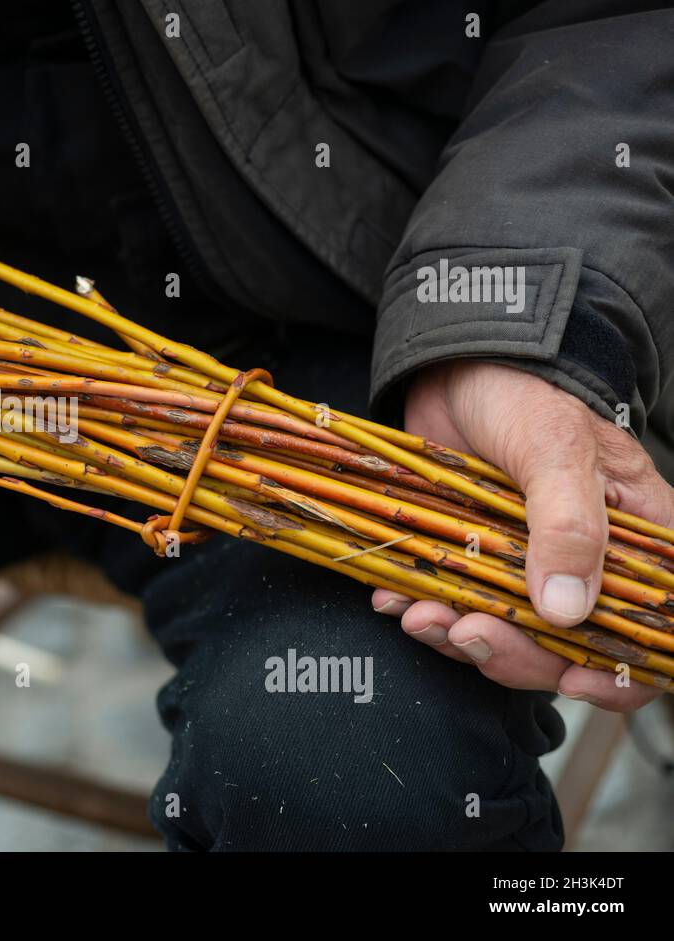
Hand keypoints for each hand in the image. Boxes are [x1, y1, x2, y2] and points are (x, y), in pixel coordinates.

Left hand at [372, 360, 670, 710]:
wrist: (457, 365)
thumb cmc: (525, 394)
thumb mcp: (554, 449)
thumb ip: (568, 526)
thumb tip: (569, 611)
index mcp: (635, 542)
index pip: (650, 631)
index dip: (619, 671)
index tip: (570, 678)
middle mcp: (584, 564)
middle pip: (566, 647)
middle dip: (514, 654)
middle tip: (466, 634)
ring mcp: (525, 566)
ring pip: (504, 634)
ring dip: (461, 636)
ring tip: (420, 617)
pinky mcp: (472, 559)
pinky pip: (453, 604)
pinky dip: (426, 611)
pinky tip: (396, 599)